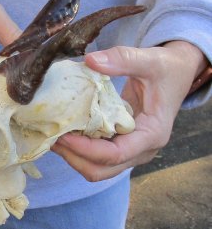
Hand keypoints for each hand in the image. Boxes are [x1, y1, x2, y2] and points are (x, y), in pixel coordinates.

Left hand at [53, 41, 207, 181]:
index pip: (115, 154)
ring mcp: (132, 149)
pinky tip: (67, 132)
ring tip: (55, 136)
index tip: (62, 135)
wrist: (176, 73)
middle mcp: (142, 149)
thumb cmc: (167, 69)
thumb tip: (90, 61)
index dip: (85, 149)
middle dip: (74, 157)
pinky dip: (80, 149)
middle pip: (102, 169)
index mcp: (152, 134)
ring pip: (98, 167)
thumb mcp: (150, 60)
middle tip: (52, 138)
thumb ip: (123, 59)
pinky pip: (98, 156)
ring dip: (74, 156)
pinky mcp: (123, 143)